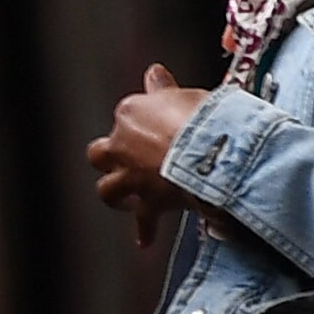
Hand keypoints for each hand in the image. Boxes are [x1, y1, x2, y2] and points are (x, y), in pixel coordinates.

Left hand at [87, 63, 209, 248]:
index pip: (127, 115)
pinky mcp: (147, 202)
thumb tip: (154, 73)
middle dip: (110, 158)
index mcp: (131, 113)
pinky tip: (144, 240)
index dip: (142, 123)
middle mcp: (123, 145)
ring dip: (116, 194)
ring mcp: (132, 176)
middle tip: (125, 162)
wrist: (213, 151)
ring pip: (107, 189)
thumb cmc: (205, 118)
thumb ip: (165, 88)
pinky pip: (143, 221)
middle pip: (100, 153)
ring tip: (125, 199)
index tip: (156, 125)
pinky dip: (145, 231)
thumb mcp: (185, 93)